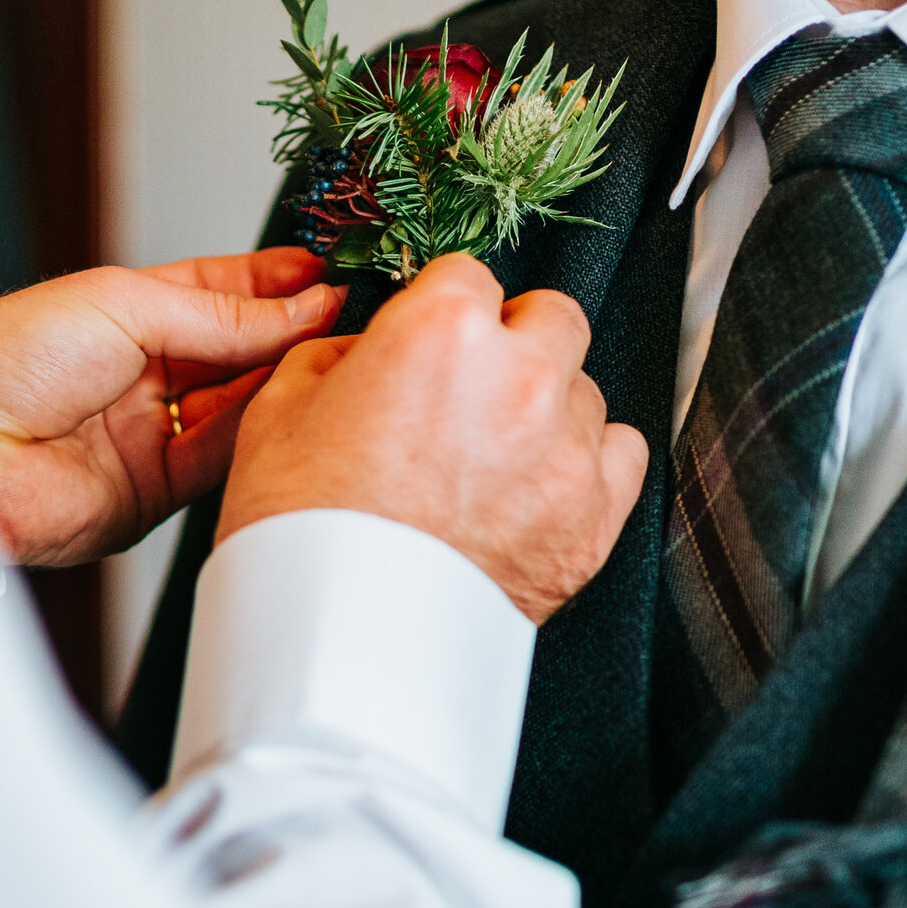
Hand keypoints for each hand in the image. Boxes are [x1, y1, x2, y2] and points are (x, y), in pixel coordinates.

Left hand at [0, 250, 342, 567]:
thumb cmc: (6, 358)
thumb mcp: (125, 305)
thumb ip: (222, 315)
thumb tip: (305, 306)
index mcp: (129, 313)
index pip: (225, 293)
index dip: (281, 284)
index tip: (336, 273)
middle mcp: (147, 373)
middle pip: (243, 350)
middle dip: (298, 331)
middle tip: (357, 313)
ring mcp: (154, 433)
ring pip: (244, 406)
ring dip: (290, 381)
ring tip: (344, 353)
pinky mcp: (157, 492)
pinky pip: (225, 460)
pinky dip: (264, 434)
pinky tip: (301, 404)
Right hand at [218, 255, 648, 622]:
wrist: (337, 634)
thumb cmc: (303, 529)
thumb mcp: (283, 407)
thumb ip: (339, 355)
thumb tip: (368, 350)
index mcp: (444, 330)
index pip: (470, 273)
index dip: (445, 304)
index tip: (436, 334)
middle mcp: (520, 377)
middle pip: (552, 317)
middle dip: (516, 339)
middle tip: (473, 386)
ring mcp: (566, 448)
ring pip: (586, 389)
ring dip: (549, 409)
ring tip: (493, 456)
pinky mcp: (594, 516)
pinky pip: (623, 453)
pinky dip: (590, 462)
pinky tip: (542, 483)